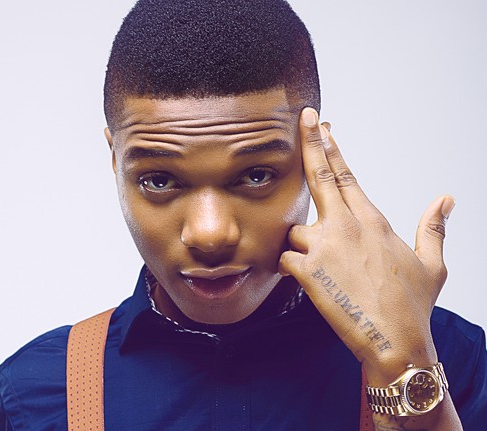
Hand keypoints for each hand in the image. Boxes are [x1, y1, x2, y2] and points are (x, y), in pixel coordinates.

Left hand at [278, 108, 455, 385]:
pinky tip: (302, 279)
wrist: (395, 341)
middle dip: (310, 144)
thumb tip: (447, 199)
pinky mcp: (308, 271)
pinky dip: (289, 267)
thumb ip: (433, 227)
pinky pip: (285, 258)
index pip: (347, 175)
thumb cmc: (413, 304)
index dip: (332, 148)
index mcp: (373, 221)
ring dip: (301, 243)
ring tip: (324, 269)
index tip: (322, 127)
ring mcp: (326, 247)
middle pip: (322, 177)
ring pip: (295, 229)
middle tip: (303, 119)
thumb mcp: (431, 263)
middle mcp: (347, 226)